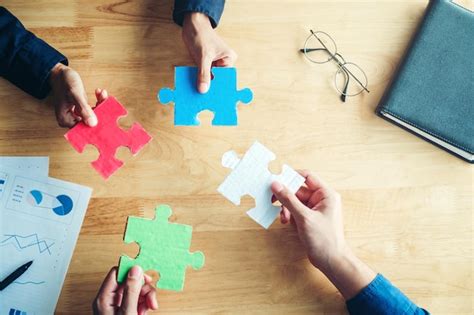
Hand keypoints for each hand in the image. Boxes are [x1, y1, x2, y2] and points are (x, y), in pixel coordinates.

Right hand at [49, 63, 102, 127]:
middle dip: (100, 111)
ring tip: (102, 93)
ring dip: (101, 104)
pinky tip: (99, 92)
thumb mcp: (75, 94)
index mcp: (66, 120)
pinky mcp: (82, 109)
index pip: (84, 128)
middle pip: (91, 121)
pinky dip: (98, 101)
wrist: (60, 72)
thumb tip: (92, 124)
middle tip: (105, 99)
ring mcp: (77, 115)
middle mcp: (71, 120)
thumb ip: (83, 109)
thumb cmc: (64, 82)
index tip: (107, 115)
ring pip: (94, 114)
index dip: (96, 123)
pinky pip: (94, 108)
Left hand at [93, 266, 157, 314]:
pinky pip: (136, 300)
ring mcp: (117, 306)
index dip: (131, 271)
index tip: (144, 274)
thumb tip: (135, 270)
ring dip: (146, 296)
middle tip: (150, 297)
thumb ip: (131, 291)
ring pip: (135, 290)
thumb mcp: (127, 312)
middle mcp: (109, 300)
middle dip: (143, 288)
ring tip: (150, 307)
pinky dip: (144, 304)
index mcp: (104, 298)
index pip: (117, 273)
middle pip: (129, 281)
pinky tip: (145, 311)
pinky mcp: (124, 311)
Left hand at [182, 12, 236, 92]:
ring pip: (209, 79)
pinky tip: (193, 86)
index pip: (225, 78)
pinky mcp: (205, 65)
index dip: (219, 87)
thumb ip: (204, 73)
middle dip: (210, 87)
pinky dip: (198, 79)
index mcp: (229, 60)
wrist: (192, 25)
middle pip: (217, 80)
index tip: (213, 97)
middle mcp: (223, 63)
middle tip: (204, 97)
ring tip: (197, 94)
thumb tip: (203, 90)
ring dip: (203, 84)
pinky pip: (202, 75)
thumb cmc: (201, 35)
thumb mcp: (203, 56)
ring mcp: (214, 65)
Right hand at [271, 171, 375, 298]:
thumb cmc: (324, 239)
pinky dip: (289, 214)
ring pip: (294, 200)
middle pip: (298, 189)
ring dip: (286, 207)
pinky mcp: (309, 218)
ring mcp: (315, 209)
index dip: (291, 176)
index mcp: (326, 194)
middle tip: (272, 200)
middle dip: (286, 196)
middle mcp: (321, 199)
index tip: (276, 180)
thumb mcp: (304, 217)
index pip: (307, 176)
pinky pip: (295, 210)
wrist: (331, 260)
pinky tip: (287, 222)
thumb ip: (288, 199)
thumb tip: (275, 184)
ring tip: (284, 218)